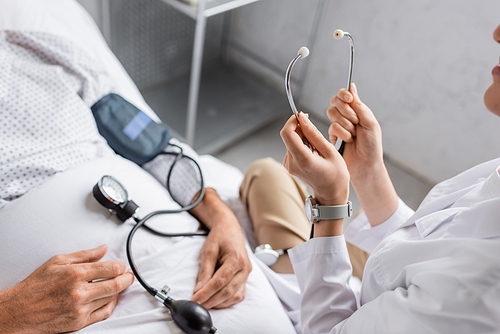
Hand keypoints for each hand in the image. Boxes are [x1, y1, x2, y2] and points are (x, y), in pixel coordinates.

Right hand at [0, 245, 133, 333]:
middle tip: (129, 275)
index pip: (111, 268)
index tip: (122, 266)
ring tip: (119, 284)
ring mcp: (80, 309)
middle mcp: (80, 292)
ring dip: (119, 290)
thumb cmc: (36, 285)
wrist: (19, 311)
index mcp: (76, 273)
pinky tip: (110, 298)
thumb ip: (84, 254)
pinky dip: (112, 304)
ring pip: (112, 298)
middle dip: (127, 278)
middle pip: (116, 284)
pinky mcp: (79, 322)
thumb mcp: (58, 261)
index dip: (121, 266)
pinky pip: (104, 313)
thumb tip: (103, 249)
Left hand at [190, 189, 251, 308]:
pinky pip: (238, 295)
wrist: (229, 229)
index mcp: (237, 259)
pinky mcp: (245, 279)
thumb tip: (198, 291)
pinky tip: (216, 301)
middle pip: (228, 291)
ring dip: (219, 303)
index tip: (194, 300)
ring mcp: (247, 274)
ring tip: (205, 304)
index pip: (219, 282)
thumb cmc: (219, 238)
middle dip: (211, 301)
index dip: (206, 293)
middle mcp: (245, 268)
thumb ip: (204, 272)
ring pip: (234, 296)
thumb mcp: (208, 251)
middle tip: (197, 305)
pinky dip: (227, 301)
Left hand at [280, 112, 349, 206]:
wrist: (331, 192)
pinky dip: (301, 144)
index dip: (293, 121)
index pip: (287, 133)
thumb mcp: (329, 150)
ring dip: (302, 138)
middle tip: (315, 134)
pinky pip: (292, 147)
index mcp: (303, 159)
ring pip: (290, 141)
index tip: (303, 116)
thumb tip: (302, 117)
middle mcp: (292, 163)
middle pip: (289, 136)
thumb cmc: (335, 173)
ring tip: (317, 147)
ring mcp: (289, 165)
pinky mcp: (289, 165)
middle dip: (300, 129)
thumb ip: (313, 133)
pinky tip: (312, 152)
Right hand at [328, 83, 398, 225]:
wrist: (365, 165)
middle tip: (355, 122)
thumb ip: (359, 105)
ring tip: (353, 135)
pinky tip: (348, 141)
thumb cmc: (372, 146)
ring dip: (344, 125)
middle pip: (335, 102)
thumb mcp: (370, 123)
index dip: (344, 95)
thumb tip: (352, 87)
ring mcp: (339, 126)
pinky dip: (341, 134)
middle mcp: (347, 116)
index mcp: (358, 110)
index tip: (349, 99)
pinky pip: (331, 128)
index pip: (344, 95)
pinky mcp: (332, 136)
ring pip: (332, 114)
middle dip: (346, 112)